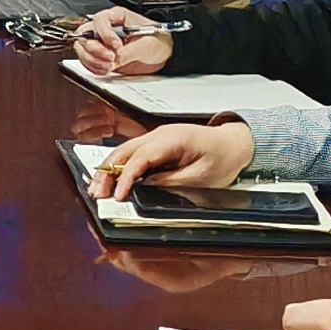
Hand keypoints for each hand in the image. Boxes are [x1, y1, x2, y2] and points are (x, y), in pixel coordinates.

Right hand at [67, 6, 178, 78]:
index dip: (105, 34)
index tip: (116, 46)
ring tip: (108, 67)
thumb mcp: (147, 45)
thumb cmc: (159, 41)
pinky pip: (87, 60)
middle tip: (111, 59)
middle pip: (86, 34)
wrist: (163, 55)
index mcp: (117, 16)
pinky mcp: (102, 56)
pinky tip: (105, 70)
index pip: (100, 20)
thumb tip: (114, 58)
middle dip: (95, 49)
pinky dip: (93, 67)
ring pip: (83, 48)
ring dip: (92, 60)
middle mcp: (106, 28)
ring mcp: (102, 43)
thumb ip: (129, 51)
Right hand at [93, 117, 254, 196]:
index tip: (118, 194)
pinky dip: (118, 167)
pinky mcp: (155, 145)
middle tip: (96, 194)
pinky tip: (110, 179)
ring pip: (123, 151)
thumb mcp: (200, 177)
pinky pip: (131, 154)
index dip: (126, 177)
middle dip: (107, 172)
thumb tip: (147, 187)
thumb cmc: (221, 158)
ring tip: (96, 189)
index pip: (140, 157)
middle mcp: (159, 135)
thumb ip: (172, 181)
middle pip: (124, 151)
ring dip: (108, 169)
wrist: (234, 144)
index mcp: (172, 139)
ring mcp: (155, 138)